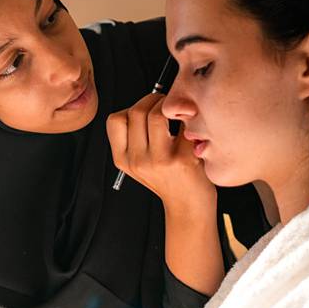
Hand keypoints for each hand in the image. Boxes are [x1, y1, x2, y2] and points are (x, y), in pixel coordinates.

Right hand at [105, 92, 214, 208]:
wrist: (189, 207)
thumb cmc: (168, 179)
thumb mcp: (140, 163)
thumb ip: (137, 137)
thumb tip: (152, 100)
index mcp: (123, 159)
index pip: (115, 120)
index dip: (131, 107)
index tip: (146, 110)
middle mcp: (138, 161)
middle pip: (137, 111)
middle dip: (154, 100)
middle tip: (166, 105)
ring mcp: (160, 161)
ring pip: (157, 115)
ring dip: (170, 106)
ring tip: (178, 114)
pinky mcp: (183, 159)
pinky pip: (184, 125)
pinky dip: (189, 121)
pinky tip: (193, 130)